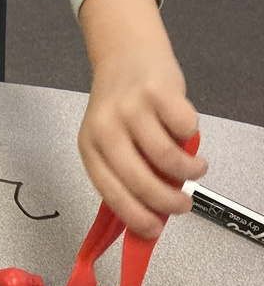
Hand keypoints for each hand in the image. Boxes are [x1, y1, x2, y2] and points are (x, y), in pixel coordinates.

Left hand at [78, 0, 207, 237]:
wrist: (125, 54)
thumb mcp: (112, 140)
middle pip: (140, 180)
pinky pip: (185, 130)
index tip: (153, 231)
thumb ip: (126, 173)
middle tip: (184, 205)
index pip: (109, 190)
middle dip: (168, 202)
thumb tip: (151, 216)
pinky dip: (192, 137)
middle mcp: (106, 128)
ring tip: (195, 170)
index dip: (134, 215)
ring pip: (167, 159)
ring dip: (189, 172)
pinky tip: (187, 134)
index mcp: (90, 146)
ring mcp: (131, 109)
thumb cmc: (122, 105)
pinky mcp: (157, 92)